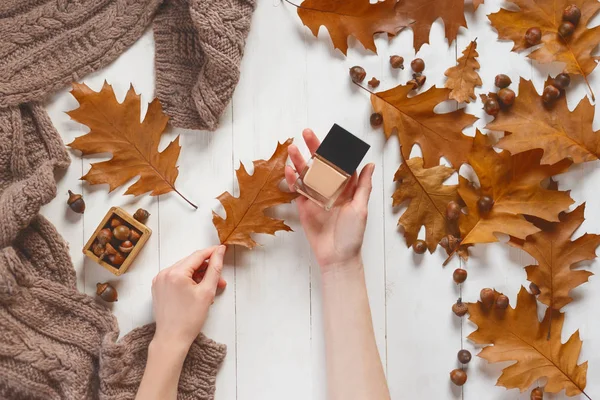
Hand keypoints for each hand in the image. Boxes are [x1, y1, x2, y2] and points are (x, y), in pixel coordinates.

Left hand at [151, 245, 226, 349]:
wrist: (172, 338)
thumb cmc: (190, 319)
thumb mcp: (207, 292)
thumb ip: (215, 268)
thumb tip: (219, 252)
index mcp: (176, 273)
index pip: (198, 255)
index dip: (212, 252)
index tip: (222, 250)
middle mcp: (164, 273)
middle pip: (190, 262)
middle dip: (206, 268)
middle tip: (220, 279)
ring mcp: (159, 280)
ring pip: (183, 270)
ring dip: (198, 275)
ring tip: (210, 289)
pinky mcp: (158, 287)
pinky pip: (175, 277)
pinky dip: (187, 280)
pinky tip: (196, 290)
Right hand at [285, 129, 374, 271]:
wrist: (337, 257)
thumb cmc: (353, 235)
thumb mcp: (361, 209)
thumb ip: (363, 186)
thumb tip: (369, 164)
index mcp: (346, 188)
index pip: (340, 163)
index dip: (335, 150)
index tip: (330, 136)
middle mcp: (330, 189)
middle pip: (321, 165)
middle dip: (314, 149)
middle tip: (307, 133)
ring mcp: (316, 197)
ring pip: (307, 174)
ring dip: (300, 161)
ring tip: (292, 148)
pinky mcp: (304, 206)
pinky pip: (297, 190)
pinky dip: (292, 180)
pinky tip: (289, 170)